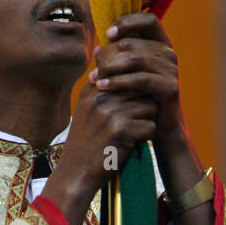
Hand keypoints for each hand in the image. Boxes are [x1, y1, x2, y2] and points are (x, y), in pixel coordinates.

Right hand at [41, 55, 156, 224]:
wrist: (75, 173)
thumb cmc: (85, 141)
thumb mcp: (86, 107)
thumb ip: (99, 84)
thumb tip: (102, 51)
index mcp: (92, 89)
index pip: (127, 74)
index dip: (136, 90)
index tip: (132, 104)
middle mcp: (100, 96)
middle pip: (142, 89)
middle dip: (144, 104)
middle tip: (136, 119)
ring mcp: (110, 112)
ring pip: (150, 106)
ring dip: (147, 121)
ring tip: (133, 132)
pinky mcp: (121, 130)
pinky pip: (150, 126)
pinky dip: (146, 137)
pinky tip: (132, 143)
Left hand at [90, 12, 183, 139]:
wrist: (157, 126)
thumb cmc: (138, 97)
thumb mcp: (126, 74)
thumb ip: (114, 60)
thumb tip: (96, 49)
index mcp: (160, 44)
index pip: (149, 20)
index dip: (128, 22)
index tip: (108, 34)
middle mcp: (169, 53)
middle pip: (134, 42)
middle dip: (109, 54)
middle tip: (93, 68)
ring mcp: (172, 70)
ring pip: (136, 59)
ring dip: (110, 68)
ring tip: (94, 79)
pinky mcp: (170, 87)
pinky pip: (141, 79)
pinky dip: (119, 82)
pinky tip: (103, 87)